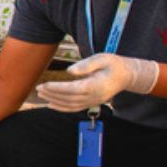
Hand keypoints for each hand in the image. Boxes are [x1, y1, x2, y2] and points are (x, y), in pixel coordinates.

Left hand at [35, 53, 158, 112]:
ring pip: (71, 105)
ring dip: (54, 101)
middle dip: (52, 94)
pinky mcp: (92, 103)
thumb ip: (87, 64)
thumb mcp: (103, 58)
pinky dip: (62, 108)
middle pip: (69, 98)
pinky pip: (75, 108)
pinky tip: (51, 105)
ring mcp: (93, 102)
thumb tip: (69, 71)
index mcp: (96, 85)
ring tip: (41, 95)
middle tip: (38, 89)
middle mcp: (94, 96)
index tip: (44, 85)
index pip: (73, 89)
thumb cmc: (114, 64)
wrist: (128, 75)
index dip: (57, 89)